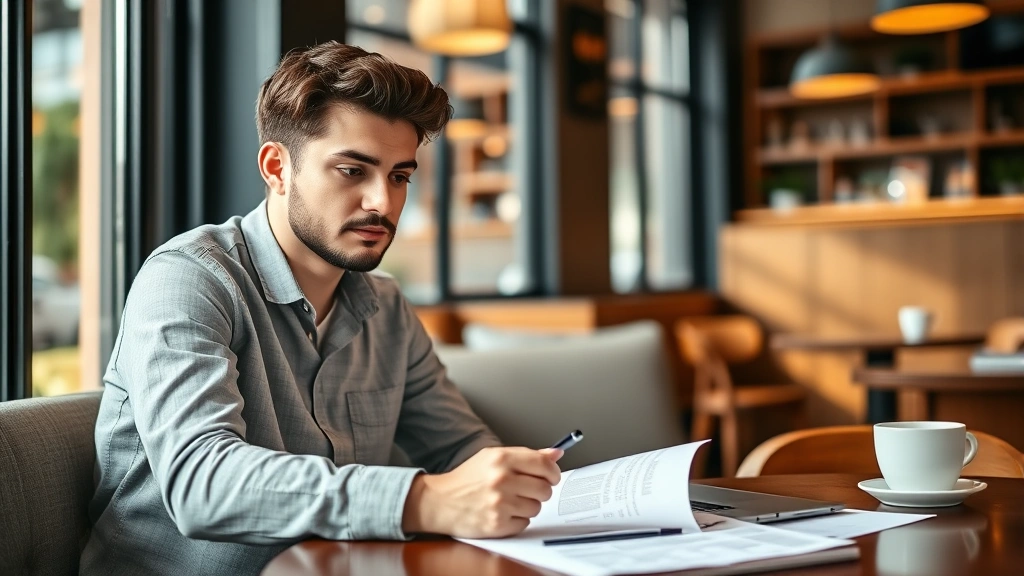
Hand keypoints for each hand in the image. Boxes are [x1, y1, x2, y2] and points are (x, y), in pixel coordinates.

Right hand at [402, 446, 562, 537]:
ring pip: (537, 507)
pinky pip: (525, 523)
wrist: (440, 502)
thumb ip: (526, 456)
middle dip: (540, 490)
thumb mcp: (492, 457)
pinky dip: (517, 520)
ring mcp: (500, 504)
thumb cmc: (466, 479)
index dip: (553, 471)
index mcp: (501, 458)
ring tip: (510, 500)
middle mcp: (501, 480)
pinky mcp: (497, 525)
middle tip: (526, 489)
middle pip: (545, 488)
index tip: (552, 475)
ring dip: (527, 505)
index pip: (544, 464)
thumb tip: (556, 454)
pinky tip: (503, 512)